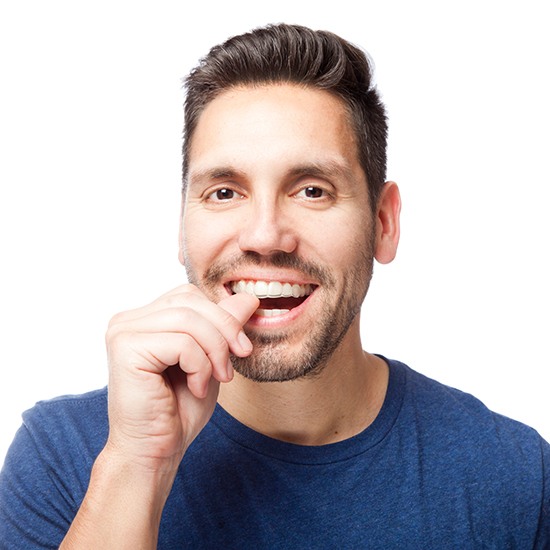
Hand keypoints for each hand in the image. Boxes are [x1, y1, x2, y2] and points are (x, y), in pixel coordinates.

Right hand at [104, 284, 258, 471]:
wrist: (155, 452)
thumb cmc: (179, 409)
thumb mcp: (211, 359)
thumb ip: (223, 326)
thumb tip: (248, 297)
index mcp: (143, 318)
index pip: (189, 295)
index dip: (222, 317)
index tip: (241, 348)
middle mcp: (127, 320)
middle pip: (189, 300)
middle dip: (223, 329)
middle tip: (236, 361)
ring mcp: (122, 332)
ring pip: (188, 319)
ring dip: (214, 351)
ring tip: (216, 379)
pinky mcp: (126, 348)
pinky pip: (181, 342)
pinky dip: (200, 366)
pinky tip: (196, 388)